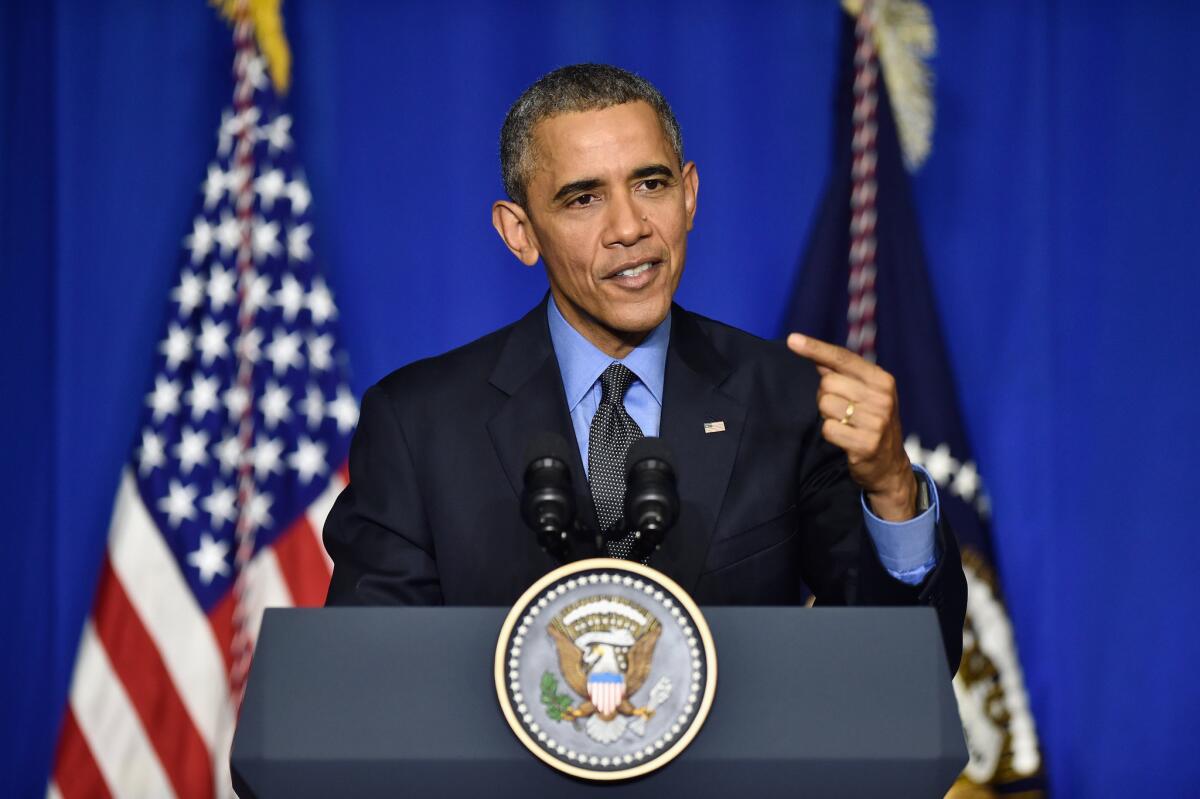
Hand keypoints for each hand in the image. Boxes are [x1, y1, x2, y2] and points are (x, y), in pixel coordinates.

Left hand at [786, 333, 916, 520]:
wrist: (890, 465)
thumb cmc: (873, 423)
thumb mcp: (867, 394)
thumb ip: (844, 375)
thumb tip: (817, 358)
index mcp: (881, 380)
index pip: (842, 358)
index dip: (816, 348)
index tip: (792, 340)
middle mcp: (881, 397)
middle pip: (828, 384)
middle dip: (825, 396)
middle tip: (842, 410)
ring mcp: (876, 421)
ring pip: (826, 406)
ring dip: (828, 416)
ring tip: (845, 423)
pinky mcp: (865, 443)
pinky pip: (828, 429)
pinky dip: (830, 433)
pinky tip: (845, 438)